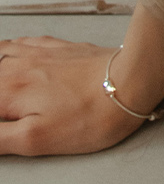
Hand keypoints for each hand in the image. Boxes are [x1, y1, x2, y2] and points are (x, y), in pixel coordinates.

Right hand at [0, 5, 163, 156]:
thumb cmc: (90, 115)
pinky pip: (21, 42)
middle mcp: (17, 66)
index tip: (5, 124)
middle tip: (9, 113)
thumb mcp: (36, 140)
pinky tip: (10, 57)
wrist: (131, 81)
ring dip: (0, 70)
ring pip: (0, 55)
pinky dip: (9, 50)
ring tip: (6, 91)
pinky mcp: (57, 46)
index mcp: (7, 90)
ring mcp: (37, 52)